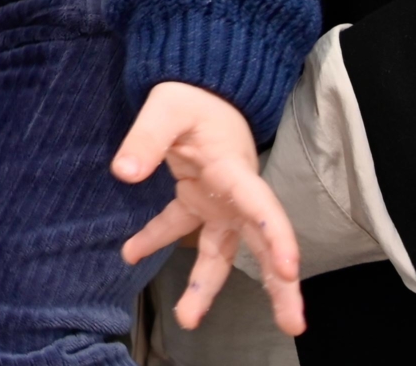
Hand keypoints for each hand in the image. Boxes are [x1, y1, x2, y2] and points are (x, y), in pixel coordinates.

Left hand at [116, 81, 304, 336]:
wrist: (201, 91)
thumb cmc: (192, 97)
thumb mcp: (165, 107)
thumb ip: (146, 138)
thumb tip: (124, 173)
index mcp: (235, 170)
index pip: (263, 207)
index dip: (278, 238)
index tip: (289, 270)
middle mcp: (235, 195)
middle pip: (261, 245)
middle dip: (279, 286)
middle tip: (292, 324)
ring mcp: (219, 203)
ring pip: (221, 252)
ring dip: (206, 286)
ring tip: (188, 320)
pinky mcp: (199, 203)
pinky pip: (178, 229)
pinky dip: (153, 240)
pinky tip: (128, 253)